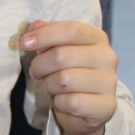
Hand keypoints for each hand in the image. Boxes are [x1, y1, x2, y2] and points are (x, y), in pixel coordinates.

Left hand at [21, 19, 117, 134]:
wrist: (86, 110)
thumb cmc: (70, 75)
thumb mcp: (58, 52)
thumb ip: (48, 37)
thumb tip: (35, 25)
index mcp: (98, 39)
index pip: (72, 30)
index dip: (46, 35)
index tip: (24, 43)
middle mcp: (108, 58)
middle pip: (63, 55)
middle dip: (40, 65)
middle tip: (35, 72)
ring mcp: (109, 83)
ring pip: (64, 80)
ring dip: (49, 85)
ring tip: (52, 86)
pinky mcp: (106, 106)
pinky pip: (72, 102)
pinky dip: (60, 103)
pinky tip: (63, 102)